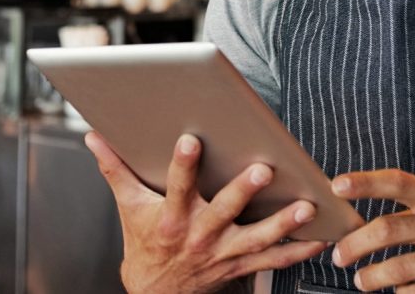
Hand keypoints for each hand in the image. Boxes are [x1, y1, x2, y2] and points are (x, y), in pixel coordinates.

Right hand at [86, 131, 327, 293]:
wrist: (156, 293)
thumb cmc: (145, 243)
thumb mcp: (128, 206)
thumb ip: (115, 169)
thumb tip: (93, 136)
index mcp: (172, 218)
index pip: (176, 186)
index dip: (183, 164)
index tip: (191, 140)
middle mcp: (199, 236)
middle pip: (223, 212)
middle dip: (243, 191)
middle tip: (263, 170)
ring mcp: (223, 253)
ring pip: (256, 239)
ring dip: (283, 224)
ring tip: (306, 206)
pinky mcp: (240, 266)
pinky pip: (273, 261)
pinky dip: (299, 250)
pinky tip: (320, 237)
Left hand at [331, 170, 414, 292]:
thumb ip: (412, 207)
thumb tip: (359, 219)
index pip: (399, 182)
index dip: (365, 183)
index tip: (337, 186)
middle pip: (388, 230)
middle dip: (354, 244)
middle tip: (339, 255)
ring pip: (397, 270)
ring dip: (370, 278)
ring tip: (362, 280)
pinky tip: (399, 291)